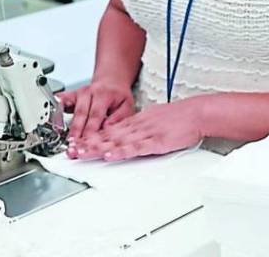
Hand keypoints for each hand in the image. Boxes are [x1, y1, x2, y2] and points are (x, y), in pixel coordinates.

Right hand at [57, 80, 134, 141]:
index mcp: (104, 94)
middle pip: (81, 115)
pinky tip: (53, 120)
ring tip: (66, 142)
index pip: (96, 115)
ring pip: (72, 113)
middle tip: (73, 147)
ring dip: (68, 129)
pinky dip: (57, 111)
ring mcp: (79, 93)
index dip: (90, 131)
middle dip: (76, 133)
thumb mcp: (127, 105)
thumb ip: (119, 117)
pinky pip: (62, 102)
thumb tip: (107, 128)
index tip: (86, 144)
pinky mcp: (71, 94)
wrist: (111, 81)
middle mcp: (90, 92)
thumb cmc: (119, 96)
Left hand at [66, 98, 203, 161]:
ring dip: (97, 147)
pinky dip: (121, 151)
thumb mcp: (154, 118)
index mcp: (136, 121)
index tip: (77, 143)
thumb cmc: (179, 117)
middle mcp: (137, 126)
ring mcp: (145, 133)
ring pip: (117, 140)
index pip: (109, 129)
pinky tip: (109, 154)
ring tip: (82, 153)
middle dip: (88, 143)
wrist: (196, 113)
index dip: (92, 137)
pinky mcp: (156, 141)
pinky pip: (135, 147)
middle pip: (108, 135)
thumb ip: (139, 127)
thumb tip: (127, 135)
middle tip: (71, 150)